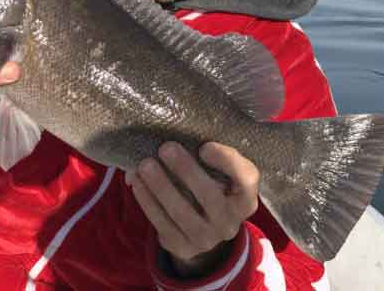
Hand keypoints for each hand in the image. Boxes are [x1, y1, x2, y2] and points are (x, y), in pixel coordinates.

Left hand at [126, 142, 259, 278]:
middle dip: (186, 170)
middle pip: (210, 196)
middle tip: (166, 148)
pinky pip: (162, 223)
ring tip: (145, 164)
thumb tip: (175, 137)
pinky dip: (147, 201)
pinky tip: (137, 182)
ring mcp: (207, 239)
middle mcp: (230, 223)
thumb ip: (209, 157)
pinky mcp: (183, 247)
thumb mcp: (222, 175)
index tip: (204, 146)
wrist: (205, 229)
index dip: (226, 162)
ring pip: (182, 212)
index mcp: (245, 199)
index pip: (246, 179)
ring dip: (160, 186)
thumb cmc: (212, 188)